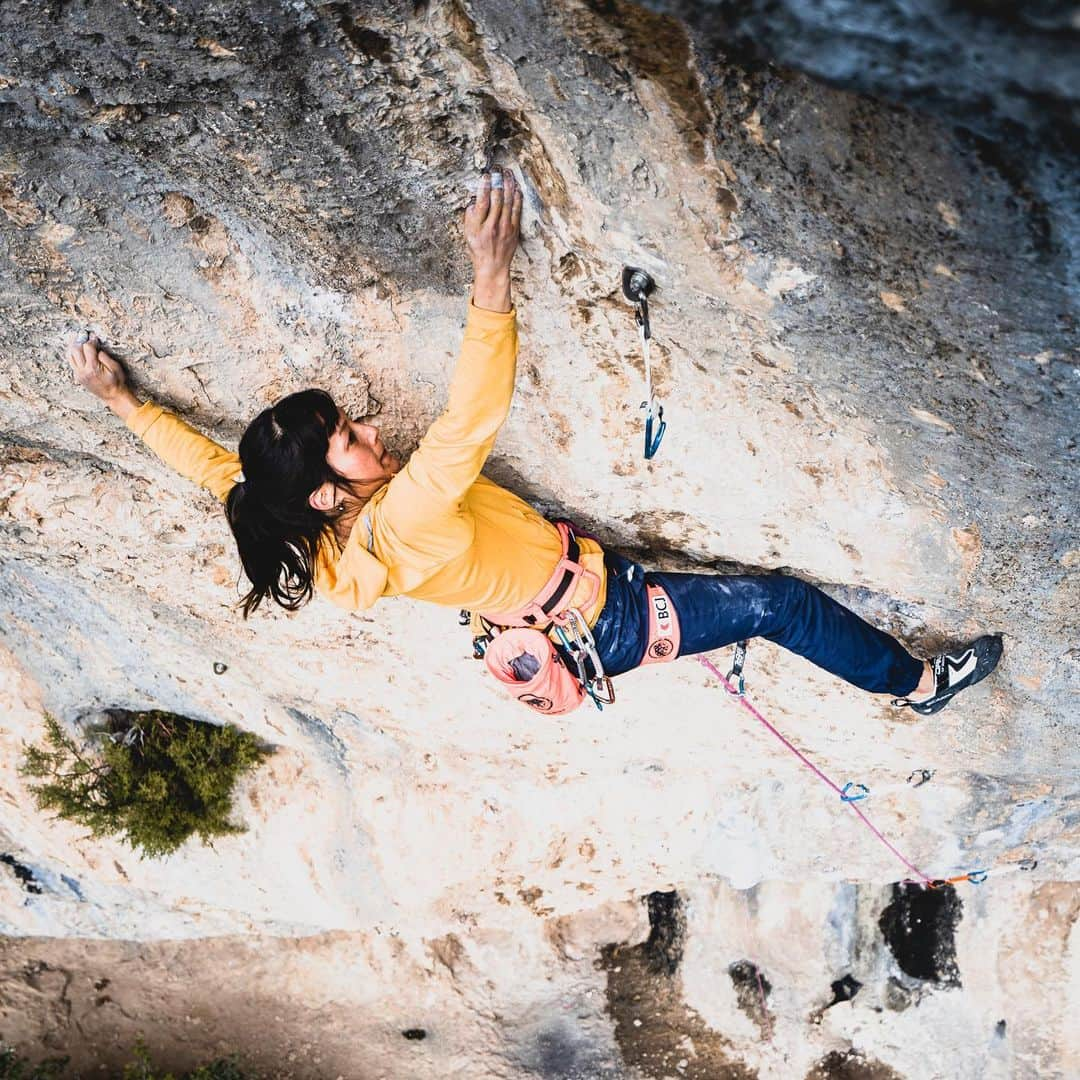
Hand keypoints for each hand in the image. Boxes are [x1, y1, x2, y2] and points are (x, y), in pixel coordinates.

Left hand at [67, 333, 140, 418]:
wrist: (113, 396)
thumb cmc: (117, 382)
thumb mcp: (115, 368)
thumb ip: (105, 357)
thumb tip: (97, 349)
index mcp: (93, 368)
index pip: (87, 348)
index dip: (91, 340)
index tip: (94, 337)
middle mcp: (83, 371)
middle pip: (75, 350)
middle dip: (79, 340)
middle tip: (83, 334)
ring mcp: (79, 374)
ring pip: (70, 356)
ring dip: (73, 346)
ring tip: (77, 339)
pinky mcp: (78, 376)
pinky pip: (71, 362)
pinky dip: (73, 354)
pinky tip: (77, 349)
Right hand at [464, 169, 521, 290]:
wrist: (493, 267)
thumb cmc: (478, 250)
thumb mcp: (468, 235)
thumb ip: (469, 217)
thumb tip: (474, 201)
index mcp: (479, 227)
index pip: (482, 202)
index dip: (485, 187)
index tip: (486, 176)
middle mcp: (493, 226)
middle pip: (497, 199)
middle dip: (498, 182)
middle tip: (497, 170)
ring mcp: (505, 228)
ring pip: (508, 202)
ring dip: (509, 185)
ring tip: (508, 173)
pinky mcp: (514, 230)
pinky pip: (517, 210)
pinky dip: (517, 198)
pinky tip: (516, 188)